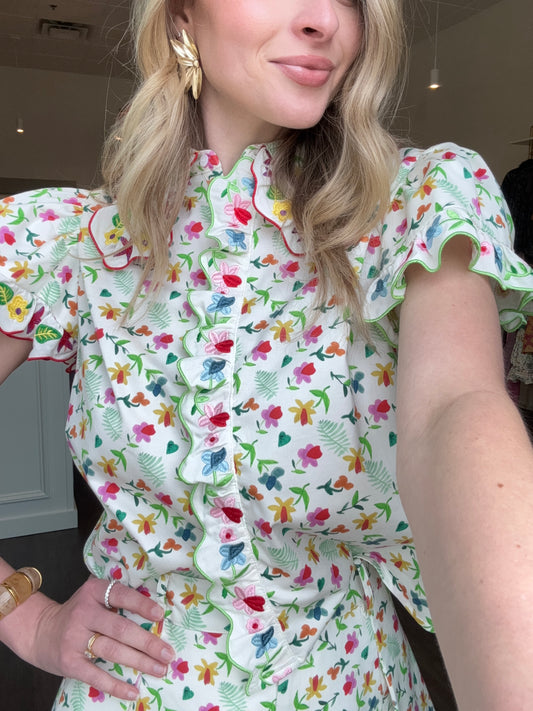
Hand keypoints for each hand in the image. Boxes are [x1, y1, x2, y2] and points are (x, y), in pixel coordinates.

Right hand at [15, 577, 174, 700]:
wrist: (39, 631)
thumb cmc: (78, 614)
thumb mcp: (93, 596)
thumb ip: (117, 596)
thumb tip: (155, 606)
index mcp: (93, 592)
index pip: (121, 595)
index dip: (141, 605)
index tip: (160, 614)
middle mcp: (84, 613)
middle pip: (121, 629)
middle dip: (148, 642)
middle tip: (168, 653)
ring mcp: (75, 638)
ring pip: (113, 651)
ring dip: (140, 662)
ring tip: (160, 669)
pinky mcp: (69, 662)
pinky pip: (96, 676)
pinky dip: (116, 685)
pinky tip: (133, 690)